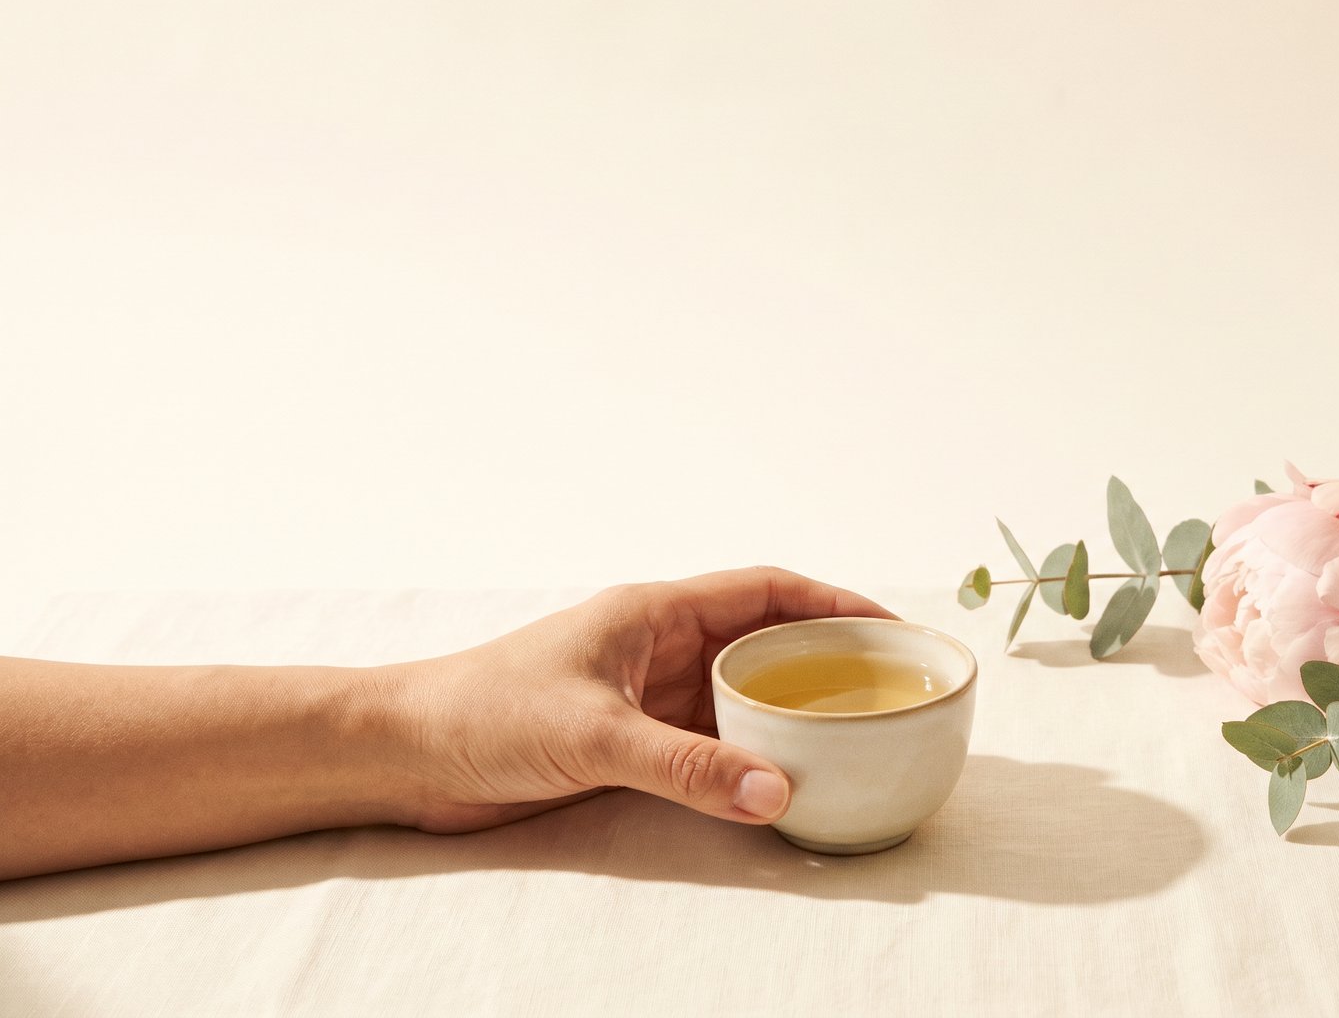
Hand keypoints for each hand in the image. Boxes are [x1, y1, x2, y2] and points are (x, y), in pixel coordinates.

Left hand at [379, 567, 896, 833]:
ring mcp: (646, 691)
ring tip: (853, 733)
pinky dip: (751, 752)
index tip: (889, 626)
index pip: (766, 590)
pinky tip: (782, 774)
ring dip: (791, 708)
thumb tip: (776, 791)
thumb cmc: (482, 715)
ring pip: (741, 690)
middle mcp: (659, 644)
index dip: (833, 601)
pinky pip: (711, 738)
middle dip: (828, 656)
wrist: (407, 752)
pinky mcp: (630, 738)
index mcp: (655, 612)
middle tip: (889, 687)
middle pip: (765, 638)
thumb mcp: (594, 738)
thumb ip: (685, 766)